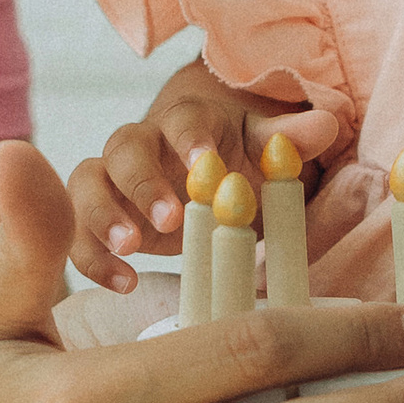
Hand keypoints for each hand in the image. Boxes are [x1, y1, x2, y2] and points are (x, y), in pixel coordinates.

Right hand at [68, 63, 344, 288]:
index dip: (191, 139)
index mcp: (185, 121)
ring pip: (86, 182)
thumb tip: (327, 123)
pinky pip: (76, 231)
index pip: (182, 119)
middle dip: (143, 182)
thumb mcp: (263, 151)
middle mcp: (139, 143)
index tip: (207, 163)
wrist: (202, 180)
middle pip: (124, 146)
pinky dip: (91, 256)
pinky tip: (123, 282)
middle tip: (170, 219)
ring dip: (103, 215)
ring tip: (130, 250)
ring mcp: (109, 179)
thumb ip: (288, 139)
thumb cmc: (235, 162)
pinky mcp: (93, 217)